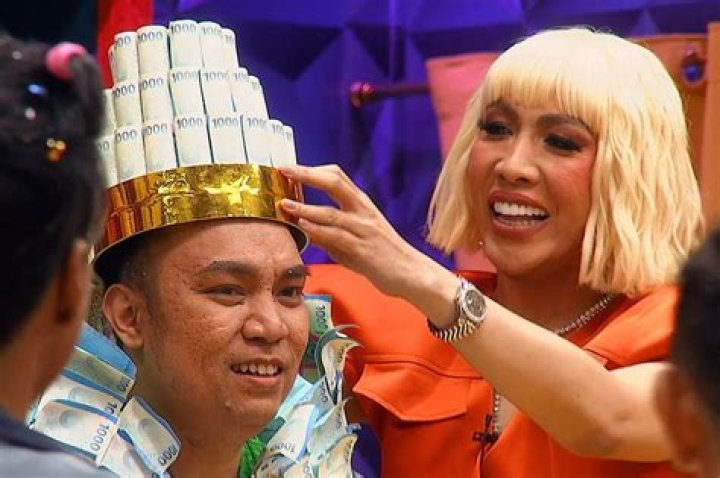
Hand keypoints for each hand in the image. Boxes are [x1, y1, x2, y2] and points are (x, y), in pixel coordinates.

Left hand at [279, 164, 439, 298]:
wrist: (411, 273)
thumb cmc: (383, 257)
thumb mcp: (356, 238)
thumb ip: (332, 232)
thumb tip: (305, 228)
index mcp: (362, 204)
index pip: (336, 176)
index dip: (312, 170)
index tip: (290, 169)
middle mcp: (363, 211)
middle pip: (334, 183)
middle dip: (307, 175)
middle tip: (285, 171)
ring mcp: (364, 229)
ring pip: (331, 212)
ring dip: (305, 208)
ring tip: (285, 205)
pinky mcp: (363, 249)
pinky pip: (337, 236)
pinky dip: (318, 230)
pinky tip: (303, 227)